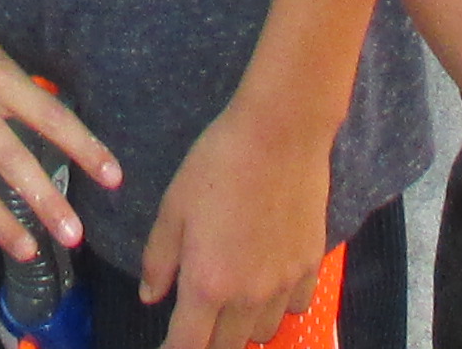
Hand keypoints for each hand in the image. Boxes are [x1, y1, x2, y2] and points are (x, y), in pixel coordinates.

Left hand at [138, 92, 335, 348]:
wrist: (280, 134)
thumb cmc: (217, 164)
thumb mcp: (173, 208)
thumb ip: (159, 259)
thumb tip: (150, 296)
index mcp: (207, 284)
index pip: (188, 346)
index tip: (166, 348)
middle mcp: (248, 295)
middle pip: (227, 348)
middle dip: (207, 343)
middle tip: (196, 322)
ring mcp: (284, 283)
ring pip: (263, 333)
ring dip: (242, 328)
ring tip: (231, 303)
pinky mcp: (311, 265)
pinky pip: (295, 308)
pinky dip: (278, 307)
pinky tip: (267, 283)